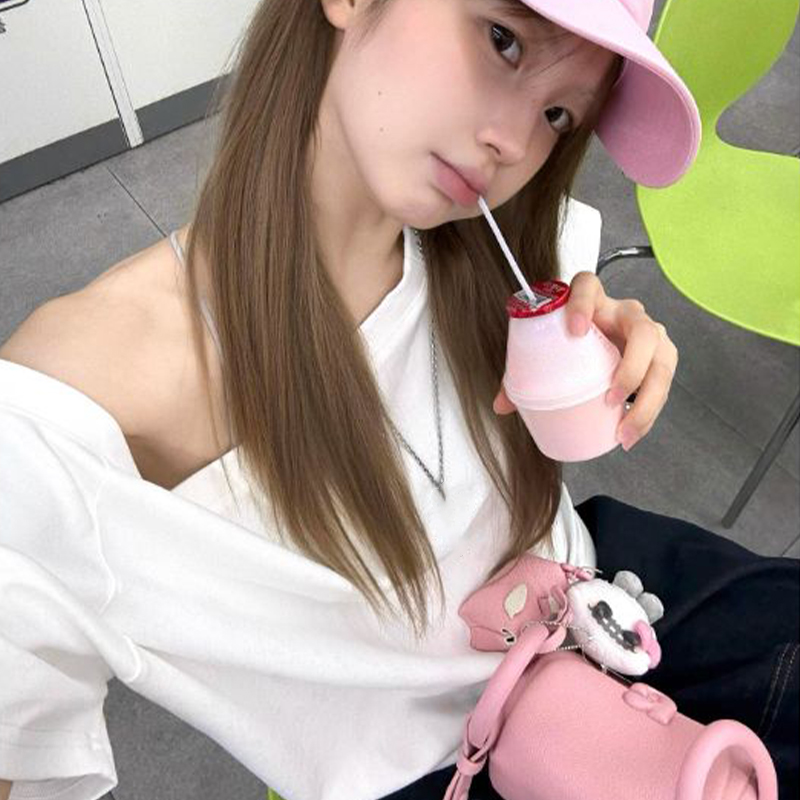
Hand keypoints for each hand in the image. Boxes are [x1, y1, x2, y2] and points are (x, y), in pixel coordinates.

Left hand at [493, 271, 678, 451]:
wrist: (598, 341)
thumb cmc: (571, 342)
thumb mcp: (548, 351)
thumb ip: (521, 374)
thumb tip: (501, 406)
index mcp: (593, 300)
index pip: (588, 285)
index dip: (582, 303)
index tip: (574, 329)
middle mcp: (626, 313)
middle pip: (643, 331)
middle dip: (631, 368)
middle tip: (609, 397)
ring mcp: (648, 335)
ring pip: (661, 362)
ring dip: (647, 400)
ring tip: (623, 429)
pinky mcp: (659, 358)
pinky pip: (662, 384)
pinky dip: (649, 413)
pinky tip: (632, 432)